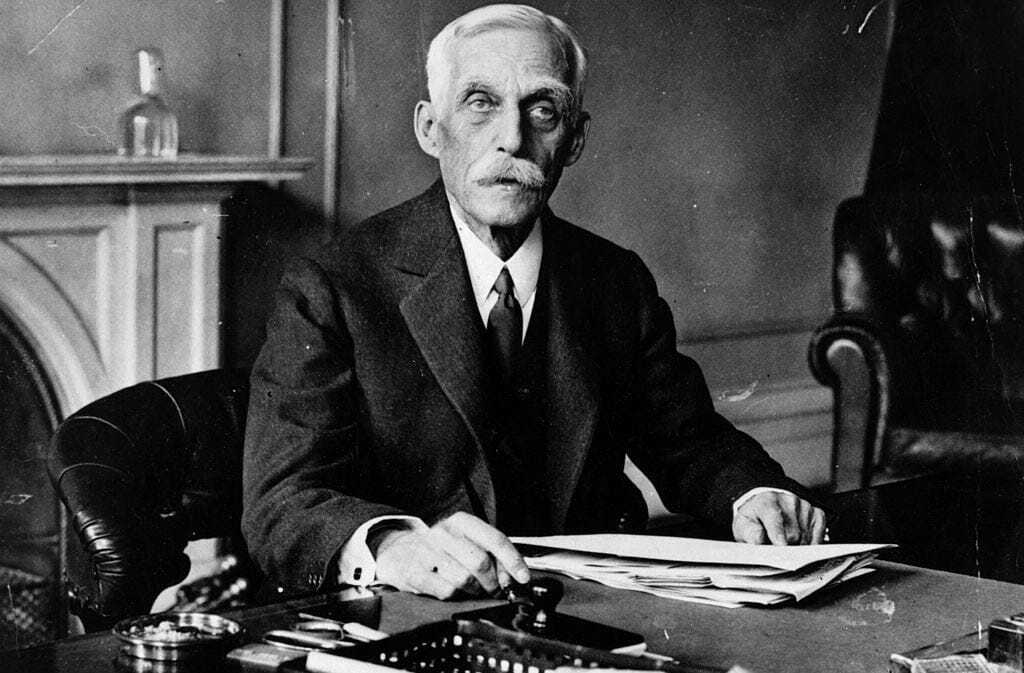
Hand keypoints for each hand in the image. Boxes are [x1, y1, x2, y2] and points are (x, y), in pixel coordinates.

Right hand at [373, 512, 529, 598]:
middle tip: (495, 589)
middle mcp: (443, 533)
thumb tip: (513, 577)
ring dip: (475, 591)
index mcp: (461, 521)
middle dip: (493, 581)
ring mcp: (427, 552)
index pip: (495, 538)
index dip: (513, 560)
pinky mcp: (416, 573)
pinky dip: (457, 596)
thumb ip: (493, 555)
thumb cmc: (444, 550)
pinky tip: (455, 590)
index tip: (523, 577)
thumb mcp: (468, 542)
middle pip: (480, 562)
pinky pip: (447, 592)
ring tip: (474, 589)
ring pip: (465, 579)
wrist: (401, 553)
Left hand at [731, 491, 826, 544]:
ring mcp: (804, 506)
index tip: (780, 545)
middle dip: (785, 548)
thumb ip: (749, 533)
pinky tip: (800, 542)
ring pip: (806, 537)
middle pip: (793, 533)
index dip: (778, 533)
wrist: (765, 508)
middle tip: (776, 550)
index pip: (774, 517)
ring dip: (797, 546)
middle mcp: (788, 501)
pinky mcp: (816, 513)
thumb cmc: (755, 519)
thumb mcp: (743, 525)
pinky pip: (819, 534)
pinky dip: (811, 543)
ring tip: (785, 543)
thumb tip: (759, 538)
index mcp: (767, 501)